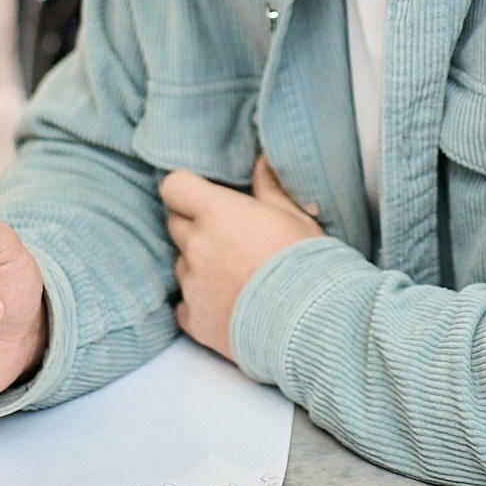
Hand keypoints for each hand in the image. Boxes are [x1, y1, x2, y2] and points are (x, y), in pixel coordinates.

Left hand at [162, 159, 321, 358]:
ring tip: (236, 276)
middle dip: (194, 225)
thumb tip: (261, 161)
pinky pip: (185, 304)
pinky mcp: (194, 320)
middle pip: (175, 224)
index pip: (174, 187)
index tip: (201, 196)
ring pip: (182, 265)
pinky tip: (229, 305)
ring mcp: (192, 285)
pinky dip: (200, 302)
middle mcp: (197, 246)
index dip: (186, 190)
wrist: (311, 324)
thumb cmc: (309, 266)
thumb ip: (270, 189)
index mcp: (218, 213)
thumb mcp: (297, 219)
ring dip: (199, 265)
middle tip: (227, 236)